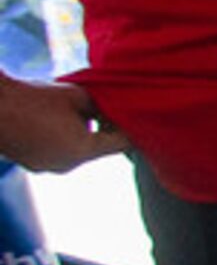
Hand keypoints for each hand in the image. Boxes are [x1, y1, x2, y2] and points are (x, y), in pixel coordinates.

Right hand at [0, 76, 129, 172]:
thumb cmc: (36, 99)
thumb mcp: (80, 96)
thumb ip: (104, 108)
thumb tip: (119, 111)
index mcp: (82, 151)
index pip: (121, 144)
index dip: (131, 127)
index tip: (135, 113)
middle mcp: (68, 165)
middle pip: (99, 149)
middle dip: (105, 130)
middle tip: (107, 108)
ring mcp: (48, 168)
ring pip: (79, 151)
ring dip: (84, 134)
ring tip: (76, 111)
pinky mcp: (34, 165)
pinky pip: (60, 152)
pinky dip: (64, 139)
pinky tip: (56, 120)